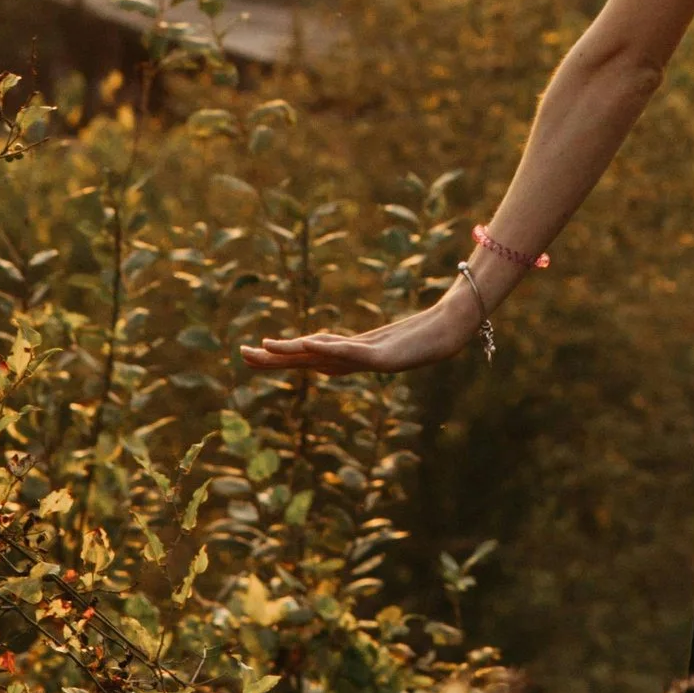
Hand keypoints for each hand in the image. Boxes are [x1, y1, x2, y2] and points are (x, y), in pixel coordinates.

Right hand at [242, 278, 486, 377]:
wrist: (451, 333)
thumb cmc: (424, 334)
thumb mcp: (389, 336)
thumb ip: (367, 339)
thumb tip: (353, 340)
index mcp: (352, 354)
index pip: (308, 355)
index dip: (281, 354)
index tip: (254, 351)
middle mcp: (354, 359)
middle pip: (305, 359)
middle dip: (274, 359)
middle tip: (242, 355)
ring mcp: (367, 359)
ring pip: (320, 356)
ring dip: (291, 353)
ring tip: (263, 348)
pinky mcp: (384, 355)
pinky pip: (349, 352)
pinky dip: (327, 349)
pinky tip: (308, 344)